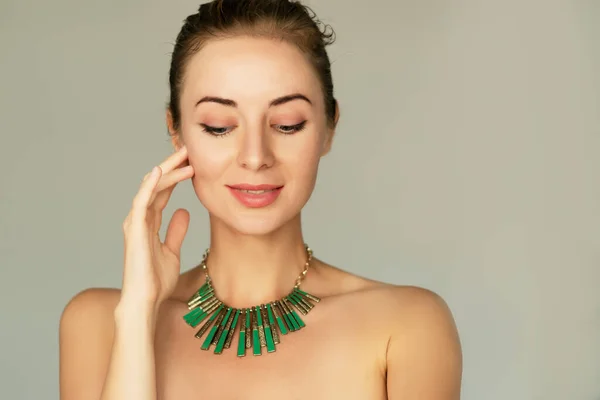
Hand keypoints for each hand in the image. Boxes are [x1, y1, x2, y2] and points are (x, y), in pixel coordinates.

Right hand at [119, 146, 193, 312]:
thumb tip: (184, 211)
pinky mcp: (135, 228)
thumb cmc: (156, 281)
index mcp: (148, 222)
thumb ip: (176, 231)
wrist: (145, 300)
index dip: (176, 175)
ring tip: (185, 156)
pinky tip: (160, 170)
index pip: (163, 191)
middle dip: (172, 165)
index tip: (193, 161)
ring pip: (151, 187)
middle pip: (156, 184)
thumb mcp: (172, 251)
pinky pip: (141, 201)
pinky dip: (149, 185)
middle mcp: (140, 218)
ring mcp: (136, 222)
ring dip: (168, 170)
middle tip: (188, 149)